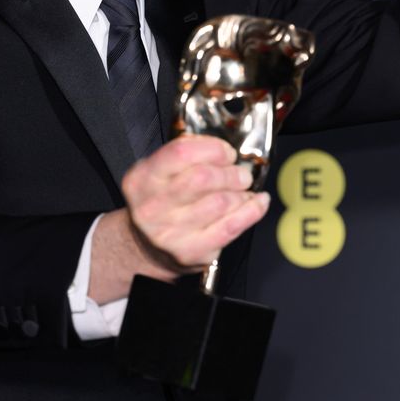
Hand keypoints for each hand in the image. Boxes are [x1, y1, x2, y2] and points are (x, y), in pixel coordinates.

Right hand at [89, 136, 269, 304]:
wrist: (143, 248)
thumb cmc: (157, 203)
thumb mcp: (156, 173)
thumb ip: (184, 155)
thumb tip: (223, 150)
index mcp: (142, 179)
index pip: (181, 153)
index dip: (213, 149)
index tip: (226, 153)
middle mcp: (152, 207)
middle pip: (204, 178)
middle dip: (231, 172)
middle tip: (240, 174)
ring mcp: (171, 233)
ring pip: (222, 202)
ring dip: (241, 192)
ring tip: (242, 191)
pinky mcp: (192, 251)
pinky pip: (232, 226)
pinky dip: (252, 210)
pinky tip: (257, 202)